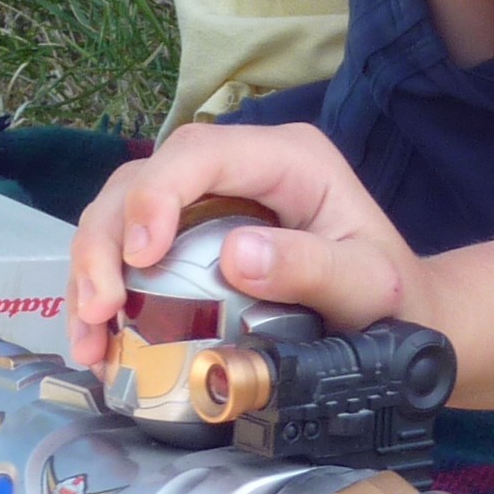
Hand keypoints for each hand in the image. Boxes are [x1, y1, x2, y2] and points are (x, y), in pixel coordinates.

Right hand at [68, 121, 426, 374]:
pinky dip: (104, 290)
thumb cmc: (394, 298)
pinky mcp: (191, 236)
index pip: (201, 153)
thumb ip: (313, 268)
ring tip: (89, 335)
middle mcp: (241, 167)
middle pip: (145, 178)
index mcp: (287, 159)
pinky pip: (131, 249)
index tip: (140, 256)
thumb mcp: (368, 284)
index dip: (156, 195)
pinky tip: (97, 340)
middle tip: (99, 309)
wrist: (403, 320)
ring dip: (92, 268)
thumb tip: (236, 259)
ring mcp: (211, 199)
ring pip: (123, 209)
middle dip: (107, 240)